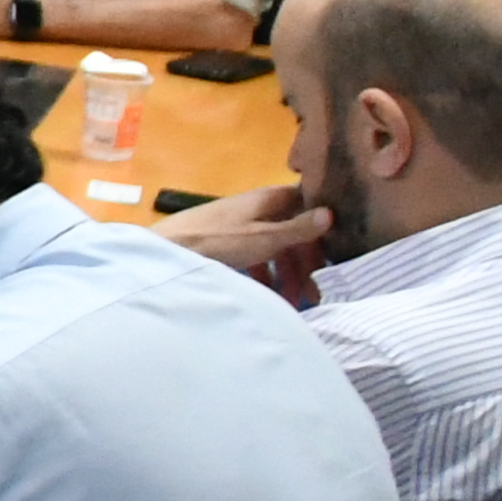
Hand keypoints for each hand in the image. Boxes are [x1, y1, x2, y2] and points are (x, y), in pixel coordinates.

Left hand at [160, 182, 330, 290]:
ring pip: (271, 248)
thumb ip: (297, 228)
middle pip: (289, 231)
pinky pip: (251, 258)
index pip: (304, 203)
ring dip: (287, 273)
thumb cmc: (217, 241)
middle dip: (305, 261)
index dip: (321, 222)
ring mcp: (236, 227)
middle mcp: (253, 209)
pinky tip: (270, 296)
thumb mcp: (264, 237)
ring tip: (297, 301)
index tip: (337, 248)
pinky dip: (264, 276)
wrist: (164, 251)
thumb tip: (330, 213)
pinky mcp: (221, 245)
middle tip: (316, 291)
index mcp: (266, 200)